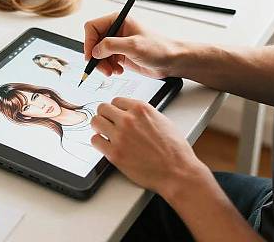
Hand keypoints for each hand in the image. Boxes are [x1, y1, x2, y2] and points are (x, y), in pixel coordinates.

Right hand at [84, 13, 180, 77]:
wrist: (171, 61)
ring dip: (102, 64)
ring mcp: (117, 43)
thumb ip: (111, 45)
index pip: (92, 27)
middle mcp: (116, 30)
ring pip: (98, 53)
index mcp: (118, 20)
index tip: (91, 56)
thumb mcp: (133, 45)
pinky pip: (105, 61)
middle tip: (102, 68)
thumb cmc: (158, 48)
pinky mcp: (120, 54)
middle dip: (96, 56)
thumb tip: (95, 50)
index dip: (89, 41)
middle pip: (93, 41)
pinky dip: (108, 68)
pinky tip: (118, 71)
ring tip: (111, 71)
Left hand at [90, 97, 205, 197]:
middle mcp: (129, 119)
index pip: (116, 100)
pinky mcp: (115, 154)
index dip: (116, 109)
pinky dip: (98, 142)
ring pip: (96, 122)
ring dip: (99, 127)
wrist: (178, 172)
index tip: (115, 114)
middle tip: (107, 122)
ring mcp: (120, 136)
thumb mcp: (163, 121)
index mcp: (141, 109)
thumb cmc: (175, 150)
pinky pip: (95, 141)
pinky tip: (105, 145)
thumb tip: (135, 114)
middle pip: (103, 108)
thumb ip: (145, 115)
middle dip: (105, 115)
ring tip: (104, 133)